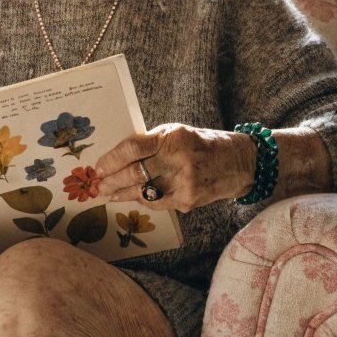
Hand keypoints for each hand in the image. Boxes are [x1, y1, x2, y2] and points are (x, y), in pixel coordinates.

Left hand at [95, 123, 255, 212]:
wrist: (238, 163)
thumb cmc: (202, 145)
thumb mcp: (177, 134)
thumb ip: (150, 144)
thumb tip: (117, 157)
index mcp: (173, 137)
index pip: (133, 148)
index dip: (112, 159)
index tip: (99, 166)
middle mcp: (178, 160)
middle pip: (134, 174)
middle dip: (111, 181)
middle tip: (98, 185)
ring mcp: (184, 183)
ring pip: (142, 192)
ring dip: (121, 194)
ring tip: (108, 194)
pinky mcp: (187, 201)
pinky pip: (156, 203)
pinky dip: (141, 200)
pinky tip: (130, 198)